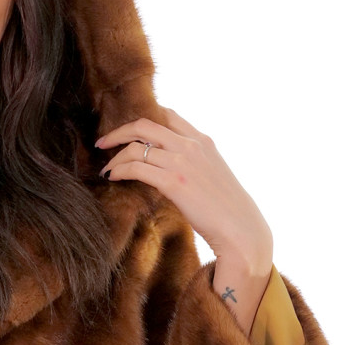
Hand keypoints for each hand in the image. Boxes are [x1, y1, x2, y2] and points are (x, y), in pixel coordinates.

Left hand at [96, 107, 272, 267]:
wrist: (240, 229)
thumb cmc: (227, 209)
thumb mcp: (213, 174)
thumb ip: (194, 162)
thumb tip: (171, 167)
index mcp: (202, 141)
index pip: (167, 115)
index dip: (143, 121)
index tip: (127, 131)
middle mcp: (191, 145)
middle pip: (144, 125)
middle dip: (118, 131)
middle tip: (103, 143)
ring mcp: (182, 162)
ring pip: (136, 147)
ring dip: (115, 157)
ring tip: (107, 169)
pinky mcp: (174, 182)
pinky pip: (136, 168)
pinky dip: (119, 170)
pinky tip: (113, 177)